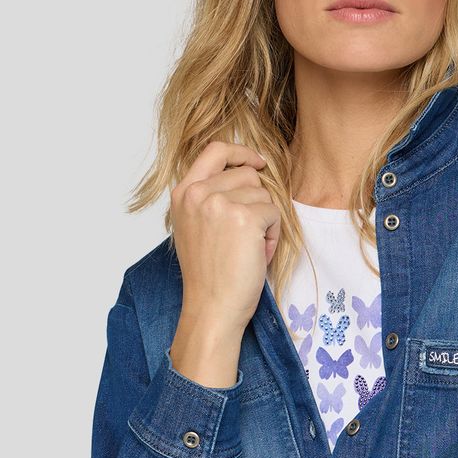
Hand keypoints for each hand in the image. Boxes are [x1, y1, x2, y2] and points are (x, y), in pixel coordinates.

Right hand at [170, 141, 280, 332]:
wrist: (211, 306)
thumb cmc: (209, 274)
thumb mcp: (196, 226)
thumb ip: (210, 197)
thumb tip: (247, 172)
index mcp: (183, 193)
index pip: (215, 151)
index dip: (241, 152)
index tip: (257, 163)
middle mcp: (197, 193)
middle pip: (247, 175)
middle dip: (256, 203)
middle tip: (245, 237)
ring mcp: (219, 203)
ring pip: (263, 195)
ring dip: (264, 221)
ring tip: (248, 248)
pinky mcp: (244, 217)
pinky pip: (274, 213)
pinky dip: (272, 235)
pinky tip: (256, 254)